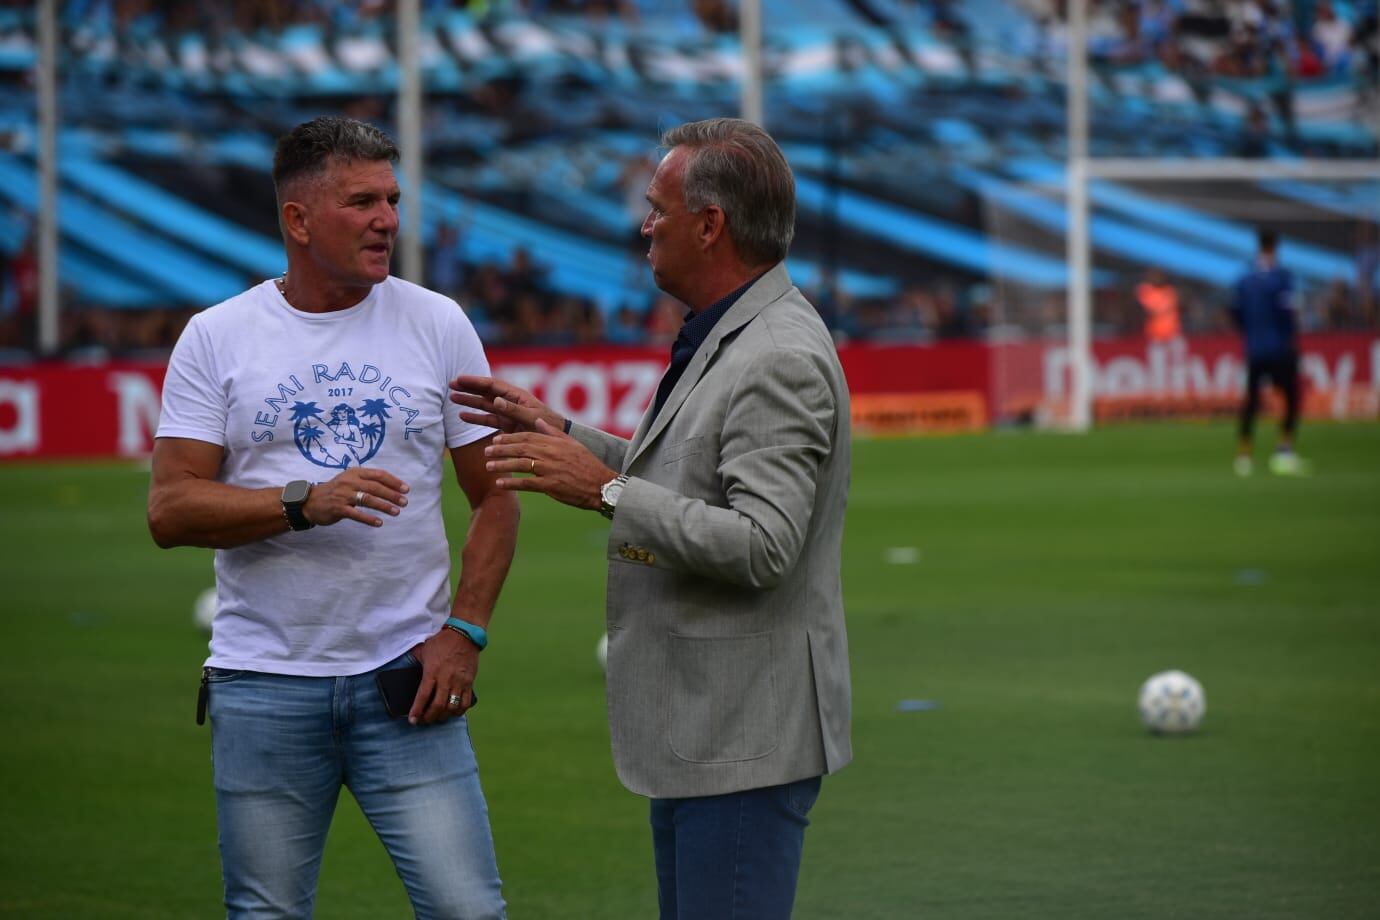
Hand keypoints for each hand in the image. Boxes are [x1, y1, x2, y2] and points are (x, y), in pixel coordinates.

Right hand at [303, 468, 408, 527]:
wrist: (310, 501)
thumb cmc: (335, 490)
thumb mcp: (350, 479)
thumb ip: (367, 481)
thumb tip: (391, 487)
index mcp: (355, 473)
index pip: (378, 475)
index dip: (394, 481)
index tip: (406, 489)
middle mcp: (349, 482)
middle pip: (375, 487)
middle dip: (392, 494)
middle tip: (405, 502)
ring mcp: (343, 495)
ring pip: (368, 499)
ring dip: (384, 506)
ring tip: (396, 512)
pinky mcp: (338, 509)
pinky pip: (357, 514)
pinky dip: (369, 519)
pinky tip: (379, 523)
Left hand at [408, 628, 478, 724]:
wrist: (464, 635)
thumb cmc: (442, 642)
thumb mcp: (424, 650)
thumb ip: (415, 661)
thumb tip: (405, 667)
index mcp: (432, 672)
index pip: (423, 696)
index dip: (417, 710)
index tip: (413, 720)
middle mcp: (446, 679)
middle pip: (438, 706)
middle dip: (429, 717)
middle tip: (424, 721)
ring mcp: (459, 682)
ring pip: (452, 707)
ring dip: (443, 716)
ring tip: (438, 718)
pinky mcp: (469, 683)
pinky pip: (465, 703)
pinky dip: (459, 711)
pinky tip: (453, 713)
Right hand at [450, 375, 564, 434]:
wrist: (556, 438)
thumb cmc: (548, 425)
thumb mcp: (531, 417)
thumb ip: (514, 410)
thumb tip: (495, 400)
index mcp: (516, 395)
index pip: (492, 385)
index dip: (475, 381)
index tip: (459, 379)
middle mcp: (510, 402)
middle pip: (485, 392)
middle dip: (468, 388)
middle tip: (450, 385)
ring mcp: (507, 413)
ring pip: (484, 405)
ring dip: (469, 402)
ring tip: (452, 398)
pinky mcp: (507, 425)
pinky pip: (488, 420)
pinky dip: (476, 418)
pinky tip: (463, 416)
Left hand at [484, 418, 617, 510]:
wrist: (601, 485)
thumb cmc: (588, 465)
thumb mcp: (572, 444)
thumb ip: (553, 432)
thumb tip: (538, 420)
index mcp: (555, 442)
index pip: (527, 436)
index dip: (509, 437)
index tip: (496, 438)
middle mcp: (550, 454)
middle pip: (520, 448)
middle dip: (501, 449)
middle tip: (486, 451)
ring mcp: (549, 470)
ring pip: (520, 464)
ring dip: (502, 465)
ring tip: (488, 466)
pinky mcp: (550, 486)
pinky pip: (526, 483)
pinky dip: (512, 482)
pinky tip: (500, 484)